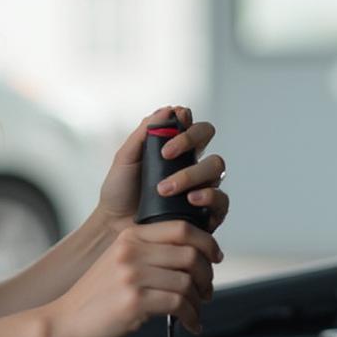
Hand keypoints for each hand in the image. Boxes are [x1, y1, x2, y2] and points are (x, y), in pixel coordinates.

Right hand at [47, 219, 220, 336]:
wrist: (67, 320)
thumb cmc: (96, 295)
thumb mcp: (119, 261)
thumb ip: (149, 253)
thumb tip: (192, 257)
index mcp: (129, 237)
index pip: (180, 228)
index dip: (206, 242)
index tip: (214, 256)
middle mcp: (131, 251)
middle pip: (190, 254)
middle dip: (207, 275)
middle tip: (206, 290)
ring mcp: (132, 275)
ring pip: (187, 281)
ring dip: (199, 300)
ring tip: (195, 309)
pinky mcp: (135, 301)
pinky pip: (178, 304)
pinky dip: (190, 316)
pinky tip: (188, 322)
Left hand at [94, 105, 229, 234]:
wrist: (115, 227)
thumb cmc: (120, 192)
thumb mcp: (125, 159)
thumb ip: (144, 134)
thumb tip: (166, 110)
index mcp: (176, 149)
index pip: (191, 124)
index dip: (186, 123)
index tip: (169, 128)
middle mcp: (193, 164)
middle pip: (208, 139)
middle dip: (189, 141)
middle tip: (165, 156)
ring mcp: (202, 187)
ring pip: (216, 168)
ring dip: (192, 174)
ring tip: (166, 189)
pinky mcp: (207, 213)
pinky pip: (222, 200)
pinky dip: (209, 196)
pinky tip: (191, 200)